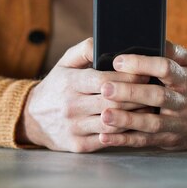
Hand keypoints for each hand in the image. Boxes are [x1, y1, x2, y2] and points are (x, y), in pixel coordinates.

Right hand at [17, 38, 150, 152]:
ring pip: (113, 123)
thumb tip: (104, 42)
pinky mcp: (77, 145)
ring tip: (149, 108)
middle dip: (137, 96)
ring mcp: (74, 127)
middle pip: (113, 102)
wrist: (32, 118)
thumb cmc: (56, 86)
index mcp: (69, 82)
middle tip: (154, 91)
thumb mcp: (64, 63)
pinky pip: (107, 140)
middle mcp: (71, 105)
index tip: (145, 72)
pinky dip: (124, 134)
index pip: (104, 79)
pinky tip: (135, 126)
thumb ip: (84, 49)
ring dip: (135, 116)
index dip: (128, 76)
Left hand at [97, 41, 186, 149]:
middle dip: (130, 93)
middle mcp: (183, 103)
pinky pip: (144, 141)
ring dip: (126, 120)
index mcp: (186, 79)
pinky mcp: (167, 140)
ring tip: (104, 115)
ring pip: (150, 123)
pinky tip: (105, 137)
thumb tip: (147, 38)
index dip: (142, 64)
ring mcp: (176, 124)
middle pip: (157, 97)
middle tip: (105, 87)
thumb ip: (170, 50)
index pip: (166, 69)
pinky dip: (124, 140)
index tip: (118, 60)